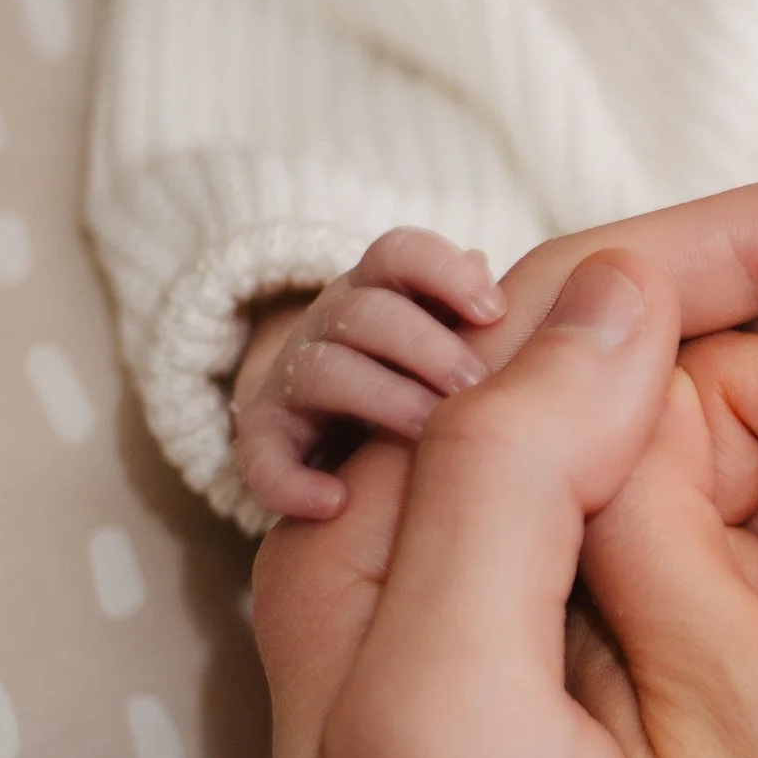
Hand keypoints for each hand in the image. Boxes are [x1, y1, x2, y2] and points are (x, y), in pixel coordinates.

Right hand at [232, 227, 505, 520]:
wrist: (338, 437)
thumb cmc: (416, 379)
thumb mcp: (448, 339)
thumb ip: (473, 315)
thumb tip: (490, 274)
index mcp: (379, 291)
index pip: (399, 254)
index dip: (444, 272)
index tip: (494, 310)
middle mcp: (329, 325)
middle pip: (365, 311)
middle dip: (425, 345)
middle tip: (475, 383)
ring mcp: (292, 379)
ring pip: (322, 369)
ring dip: (382, 398)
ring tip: (429, 433)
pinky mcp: (266, 437)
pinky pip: (263, 456)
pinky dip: (292, 481)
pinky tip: (335, 503)